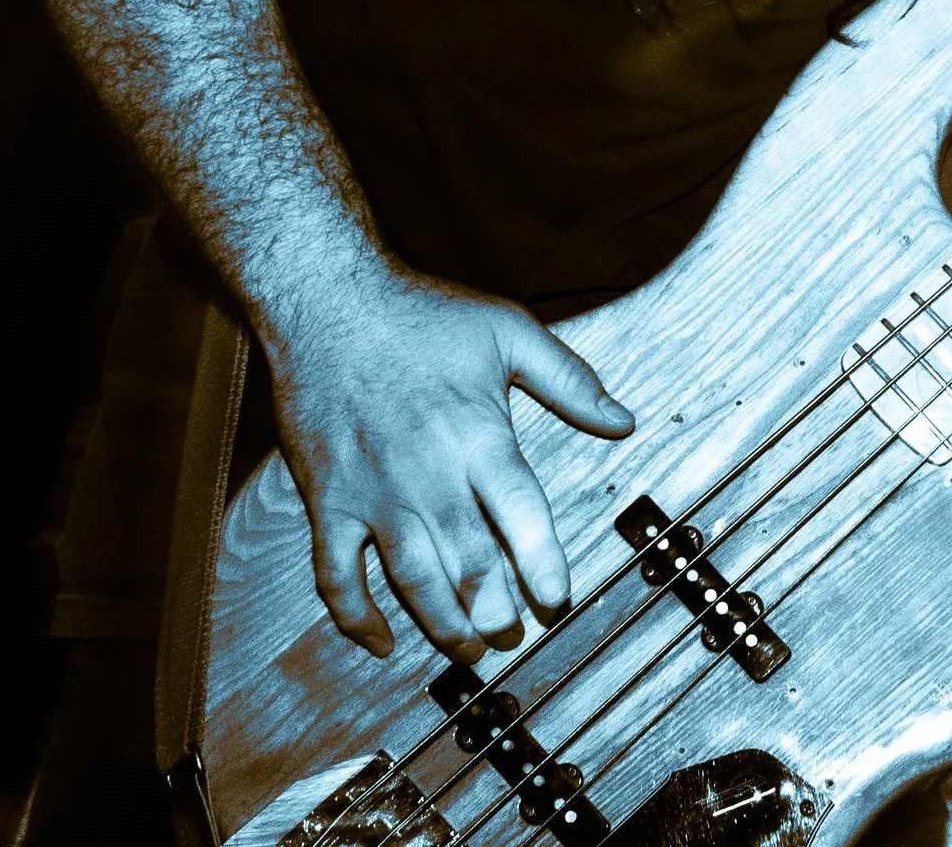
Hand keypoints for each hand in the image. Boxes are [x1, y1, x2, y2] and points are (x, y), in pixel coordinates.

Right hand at [262, 262, 634, 663]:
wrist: (327, 301)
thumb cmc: (422, 315)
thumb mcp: (508, 331)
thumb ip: (569, 380)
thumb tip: (624, 420)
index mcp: (477, 435)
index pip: (520, 512)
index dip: (541, 561)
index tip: (557, 598)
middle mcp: (426, 474)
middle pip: (468, 561)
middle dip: (494, 610)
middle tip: (513, 635)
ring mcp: (373, 493)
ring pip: (411, 579)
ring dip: (442, 624)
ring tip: (469, 649)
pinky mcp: (326, 501)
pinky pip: (336, 574)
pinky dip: (356, 616)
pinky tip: (383, 640)